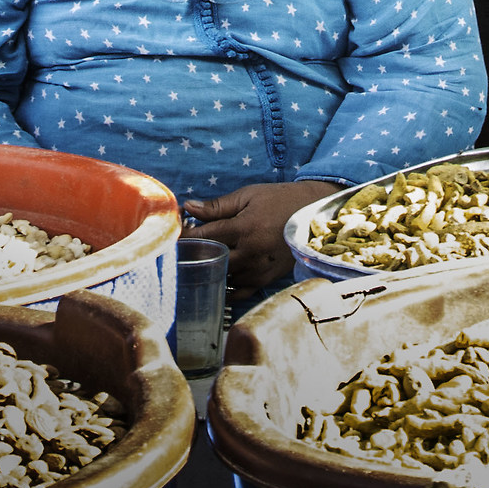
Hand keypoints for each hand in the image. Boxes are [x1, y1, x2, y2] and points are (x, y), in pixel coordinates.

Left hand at [182, 179, 340, 295]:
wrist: (313, 212)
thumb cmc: (279, 199)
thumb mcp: (248, 196)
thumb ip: (217, 206)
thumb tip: (188, 207)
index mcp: (245, 227)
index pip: (204, 236)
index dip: (185, 237)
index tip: (175, 235)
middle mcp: (252, 251)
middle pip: (212, 259)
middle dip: (195, 254)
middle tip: (183, 251)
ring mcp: (260, 268)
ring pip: (225, 277)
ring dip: (212, 270)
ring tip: (201, 261)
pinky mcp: (269, 278)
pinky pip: (241, 291)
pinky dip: (228, 287)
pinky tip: (220, 278)